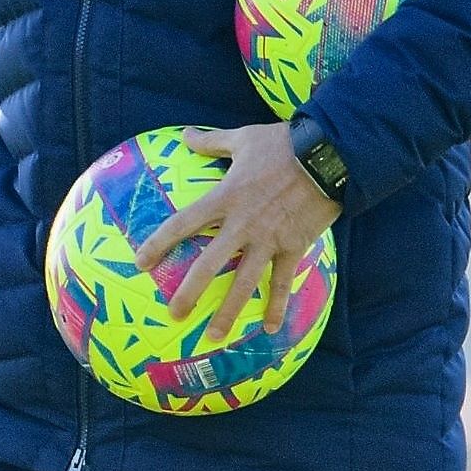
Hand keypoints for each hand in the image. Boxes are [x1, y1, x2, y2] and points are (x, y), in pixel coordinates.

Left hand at [137, 123, 341, 336]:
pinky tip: (268, 328)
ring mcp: (268, 240)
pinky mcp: (293, 247)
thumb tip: (185, 134)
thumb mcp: (243, 139)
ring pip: (244, 282)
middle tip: (173, 314)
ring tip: (214, 336)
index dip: (158, 243)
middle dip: (189, 292)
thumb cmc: (284, 144)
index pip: (183, 224)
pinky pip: (282, 281)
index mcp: (224, 198)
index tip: (140, 262)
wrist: (330, 156)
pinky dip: (277, 305)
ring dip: (229, 311)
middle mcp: (242, 225)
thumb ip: (211, 142)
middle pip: (209, 265)